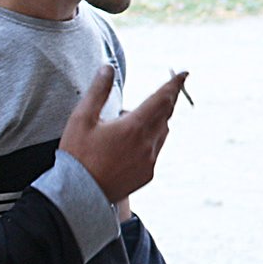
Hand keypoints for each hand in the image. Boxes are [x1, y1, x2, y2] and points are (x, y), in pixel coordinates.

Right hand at [60, 67, 188, 202]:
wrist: (78, 195)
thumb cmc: (77, 156)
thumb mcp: (81, 119)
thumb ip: (98, 91)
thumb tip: (108, 68)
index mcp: (134, 127)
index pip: (162, 99)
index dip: (174, 85)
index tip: (185, 74)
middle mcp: (148, 144)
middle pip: (165, 114)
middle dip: (165, 100)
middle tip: (163, 91)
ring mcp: (150, 160)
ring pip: (162, 132)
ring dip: (155, 121)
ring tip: (130, 121)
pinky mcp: (147, 174)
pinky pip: (155, 150)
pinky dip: (149, 140)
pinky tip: (129, 143)